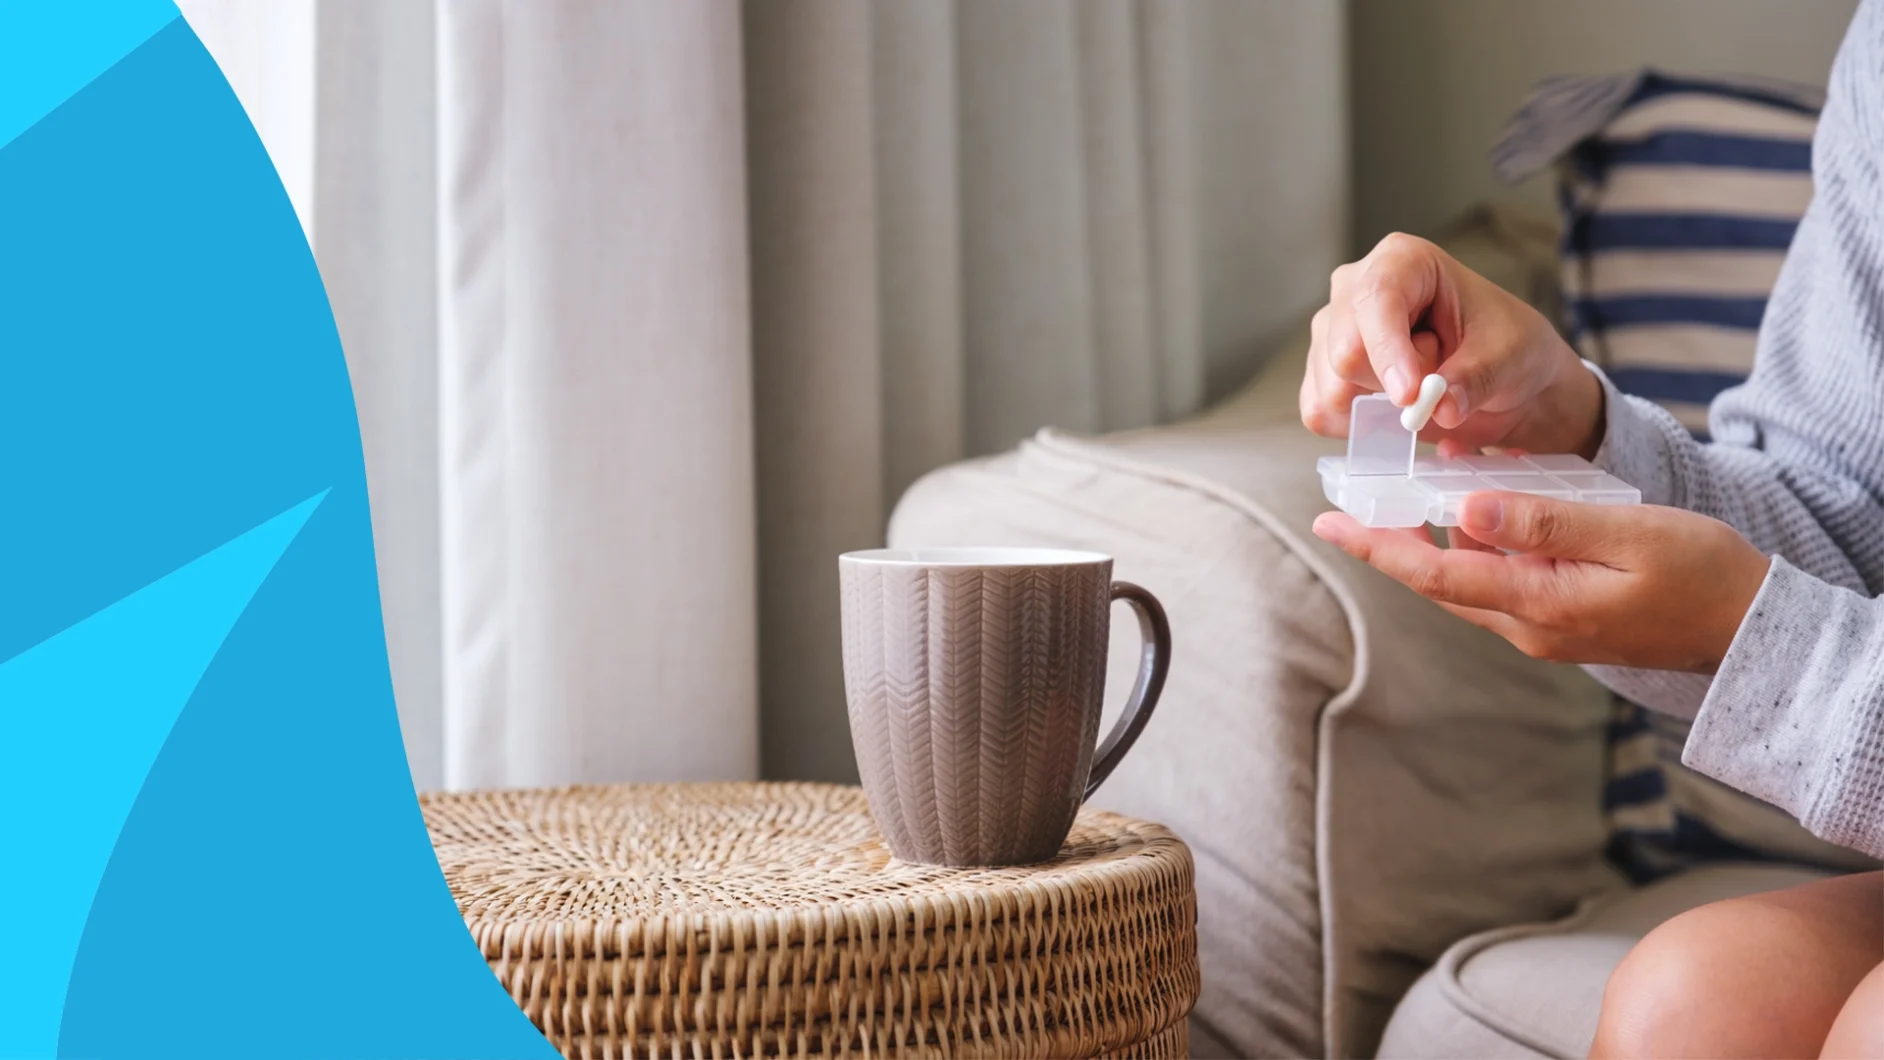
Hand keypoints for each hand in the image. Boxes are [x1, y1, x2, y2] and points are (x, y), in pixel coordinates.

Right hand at [1300, 232, 1604, 457]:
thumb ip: (1476, 378)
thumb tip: (1439, 408)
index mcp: (1403, 262)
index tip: (1410, 395)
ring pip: (1332, 389)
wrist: (1500, 376)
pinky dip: (1359, 426)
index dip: (1387, 350)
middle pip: (1344, 352)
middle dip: (1390, 386)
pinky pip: (1321, 412)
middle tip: (1434, 386)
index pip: (1375, 299)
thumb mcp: (1511, 355)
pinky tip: (1391, 411)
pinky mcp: (1323, 374)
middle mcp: (1355, 290)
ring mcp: (1332, 332)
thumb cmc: (1505, 346)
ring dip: (1379, 407)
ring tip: (1417, 387)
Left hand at [1311, 491, 1772, 672]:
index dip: (1377, 547)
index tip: (1329, 521)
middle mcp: (1528, 626)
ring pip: (1468, 580)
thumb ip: (1545, 521)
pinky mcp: (1560, 619)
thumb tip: (1465, 508)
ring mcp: (1543, 628)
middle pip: (1439, 580)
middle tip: (1348, 502)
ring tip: (1410, 490)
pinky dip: (1478, 546)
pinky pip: (1500, 580)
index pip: (1434, 575)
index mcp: (1538, 606)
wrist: (1754, 628)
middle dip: (1391, 542)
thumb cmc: (1702, 574)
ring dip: (1437, 540)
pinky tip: (1478, 510)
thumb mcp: (1626, 533)